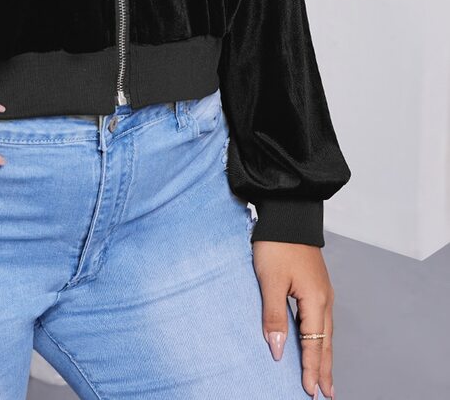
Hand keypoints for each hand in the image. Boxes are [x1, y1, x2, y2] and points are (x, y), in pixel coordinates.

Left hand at [252, 240, 335, 398]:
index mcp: (315, 300)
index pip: (314, 344)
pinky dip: (320, 338)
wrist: (288, 214)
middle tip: (325, 394)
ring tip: (324, 377)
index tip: (310, 392)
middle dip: (324, 369)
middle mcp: (324, 299)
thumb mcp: (270, 280)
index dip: (310, 369)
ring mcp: (322, 291)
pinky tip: (317, 342)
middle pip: (325, 342)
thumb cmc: (277, 244)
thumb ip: (274, 316)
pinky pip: (321, 320)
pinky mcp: (316, 285)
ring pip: (325, 332)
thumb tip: (278, 349)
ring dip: (323, 356)